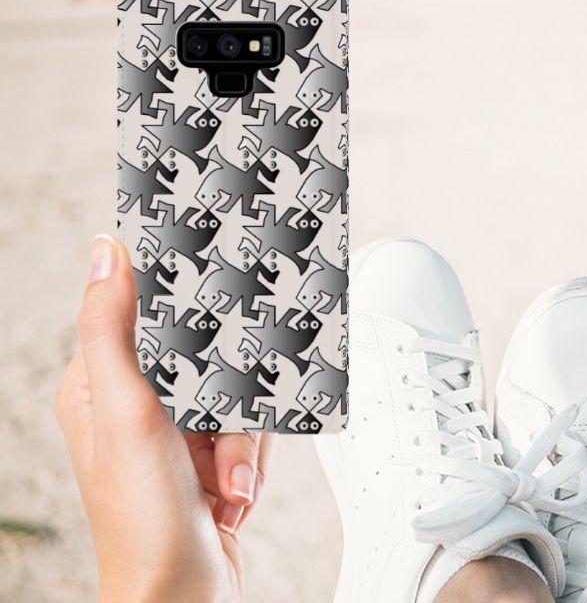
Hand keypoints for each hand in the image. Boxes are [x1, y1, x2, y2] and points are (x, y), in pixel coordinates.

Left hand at [54, 235, 271, 602]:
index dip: (181, 303)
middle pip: (205, 354)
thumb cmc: (142, 522)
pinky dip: (250, 459)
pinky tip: (233, 489)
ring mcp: (176, 433)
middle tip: (221, 424)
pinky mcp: (210, 456)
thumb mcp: (126, 413)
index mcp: (100, 385)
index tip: (213, 286)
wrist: (184, 596)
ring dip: (240, 440)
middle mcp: (137, 406)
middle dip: (226, 398)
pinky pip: (250, 427)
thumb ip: (112, 330)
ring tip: (225, 477)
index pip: (143, 314)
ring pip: (236, 392)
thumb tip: (106, 254)